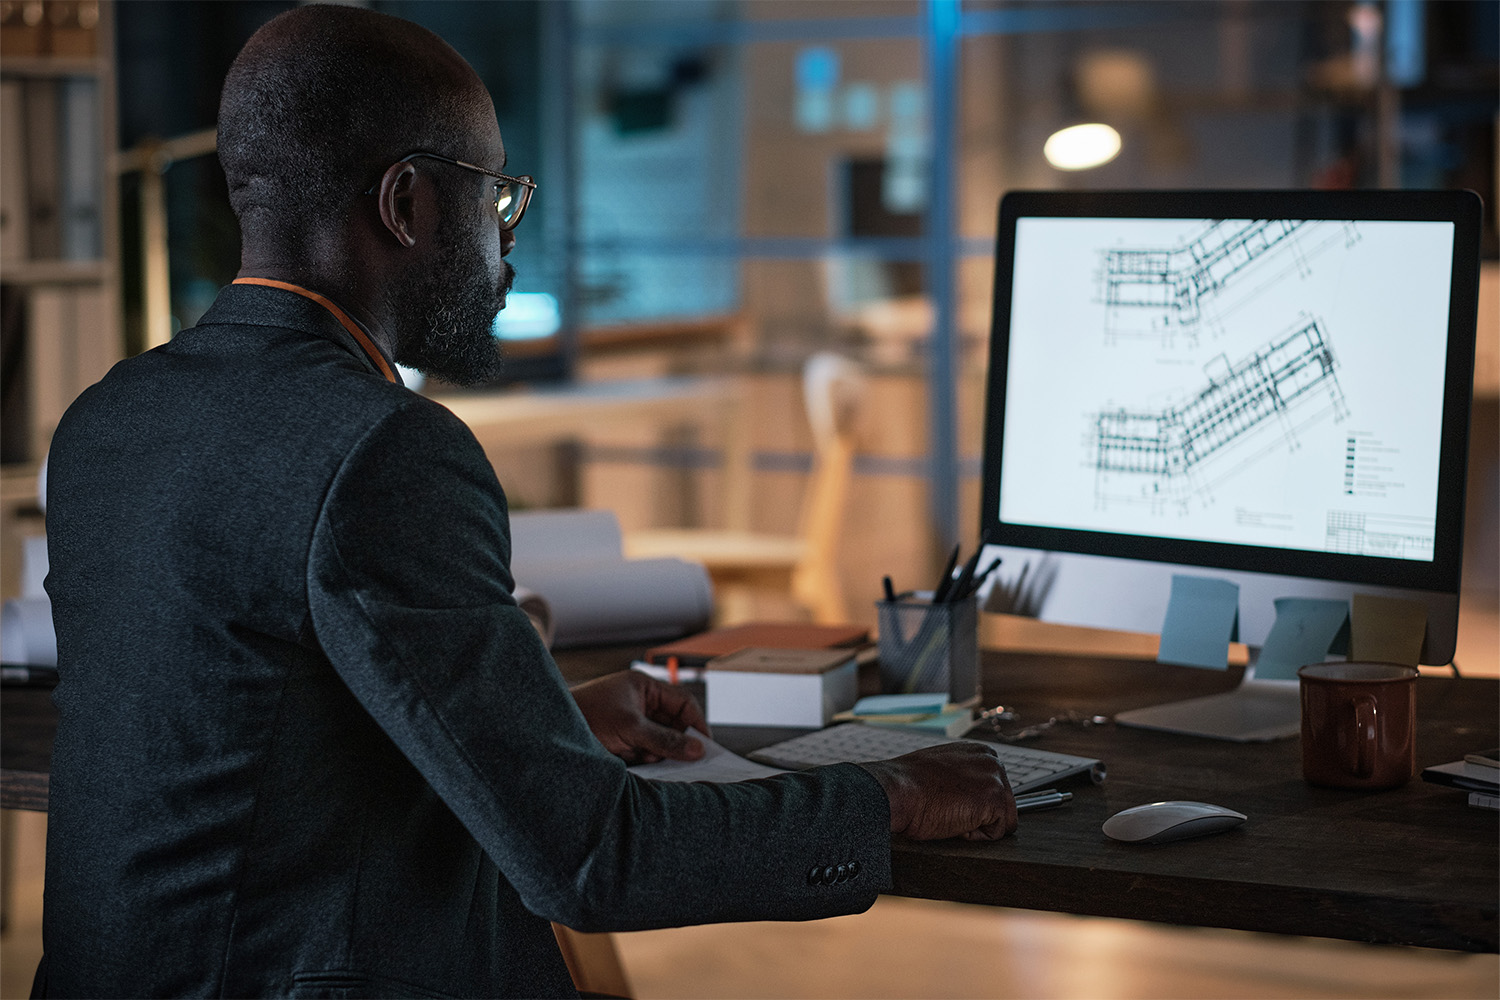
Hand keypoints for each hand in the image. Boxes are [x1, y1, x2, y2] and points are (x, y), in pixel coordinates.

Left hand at [570, 670, 709, 764]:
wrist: (550, 733)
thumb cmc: (586, 717)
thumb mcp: (630, 728)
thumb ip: (665, 739)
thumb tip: (697, 749)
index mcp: (643, 687)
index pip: (682, 702)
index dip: (696, 723)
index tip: (704, 746)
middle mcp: (639, 703)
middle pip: (673, 723)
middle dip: (678, 742)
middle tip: (687, 761)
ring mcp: (631, 722)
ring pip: (660, 740)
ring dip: (660, 753)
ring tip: (651, 760)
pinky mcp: (622, 741)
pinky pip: (645, 751)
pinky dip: (646, 760)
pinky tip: (638, 763)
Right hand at [856, 742, 1016, 840]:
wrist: (896, 791)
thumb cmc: (908, 785)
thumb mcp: (941, 769)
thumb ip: (963, 775)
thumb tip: (969, 793)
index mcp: (979, 752)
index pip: (993, 790)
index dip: (970, 804)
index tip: (948, 799)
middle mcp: (992, 760)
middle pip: (1003, 806)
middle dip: (977, 815)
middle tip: (946, 807)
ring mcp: (996, 779)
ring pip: (1002, 821)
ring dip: (976, 826)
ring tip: (948, 812)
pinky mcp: (996, 800)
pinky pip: (995, 834)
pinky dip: (973, 835)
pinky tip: (952, 819)